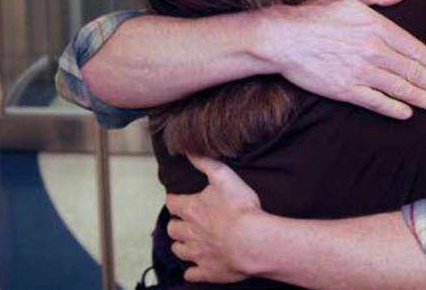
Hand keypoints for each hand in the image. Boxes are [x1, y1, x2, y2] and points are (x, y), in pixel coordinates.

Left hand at [166, 155, 261, 283]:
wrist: (253, 241)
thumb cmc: (240, 208)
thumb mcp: (224, 176)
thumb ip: (205, 162)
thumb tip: (188, 150)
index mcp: (191, 209)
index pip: (173, 203)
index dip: (174, 200)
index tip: (177, 199)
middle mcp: (189, 232)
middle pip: (173, 228)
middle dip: (176, 224)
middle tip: (183, 221)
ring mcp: (197, 254)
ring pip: (179, 250)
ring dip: (180, 245)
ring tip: (187, 242)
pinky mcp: (207, 271)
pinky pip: (192, 274)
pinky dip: (191, 271)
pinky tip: (195, 268)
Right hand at [258, 0, 425, 118]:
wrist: (283, 37)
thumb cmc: (312, 13)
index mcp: (376, 26)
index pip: (412, 47)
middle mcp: (373, 50)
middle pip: (410, 70)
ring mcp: (360, 72)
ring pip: (398, 87)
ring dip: (419, 97)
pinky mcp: (345, 89)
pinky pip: (376, 101)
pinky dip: (393, 108)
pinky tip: (405, 112)